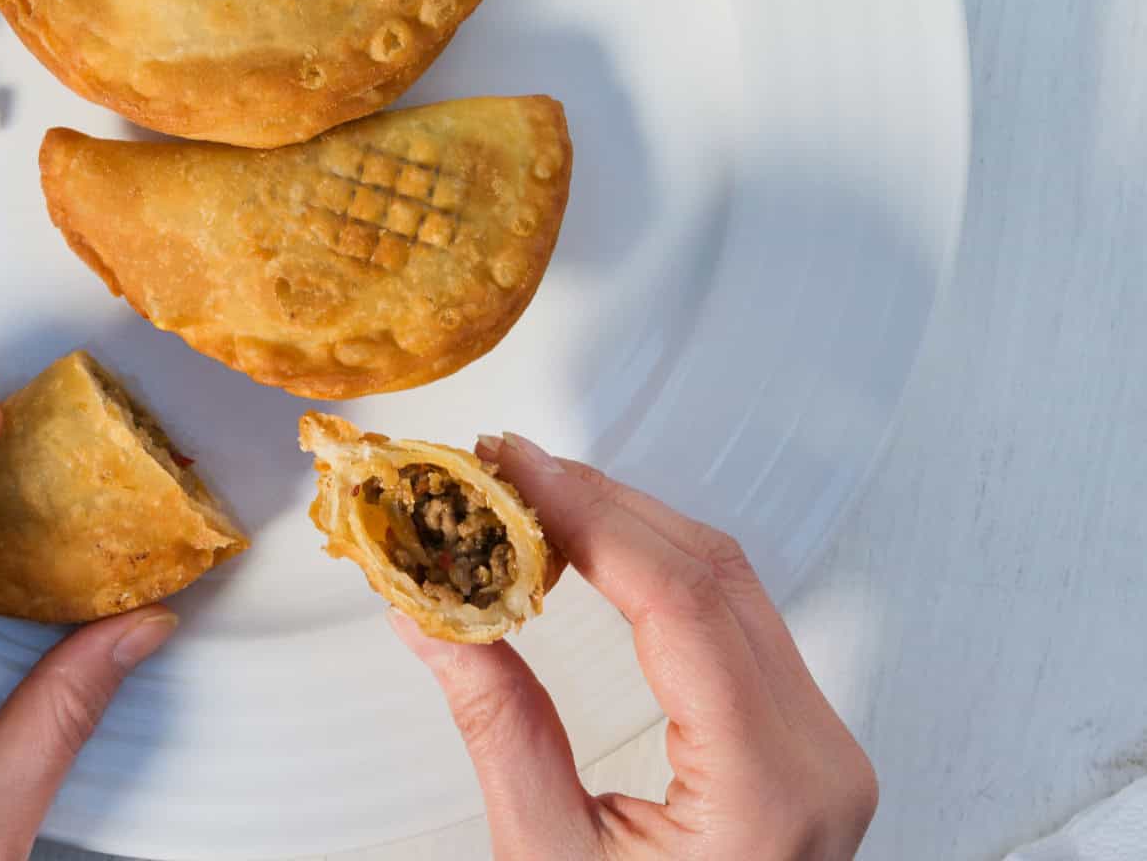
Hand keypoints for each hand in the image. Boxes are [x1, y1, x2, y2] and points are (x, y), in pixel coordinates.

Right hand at [392, 432, 876, 860]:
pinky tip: (597, 548)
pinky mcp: (802, 742)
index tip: (510, 469)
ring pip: (730, 582)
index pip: (679, 599)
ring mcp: (822, 745)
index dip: (588, 514)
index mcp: (769, 784)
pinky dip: (659, 568)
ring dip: (628, 524)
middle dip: (599, 500)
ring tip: (534, 494)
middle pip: (712, 571)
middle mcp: (818, 753)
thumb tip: (431, 613)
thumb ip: (496, 725)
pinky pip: (736, 618)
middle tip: (502, 467)